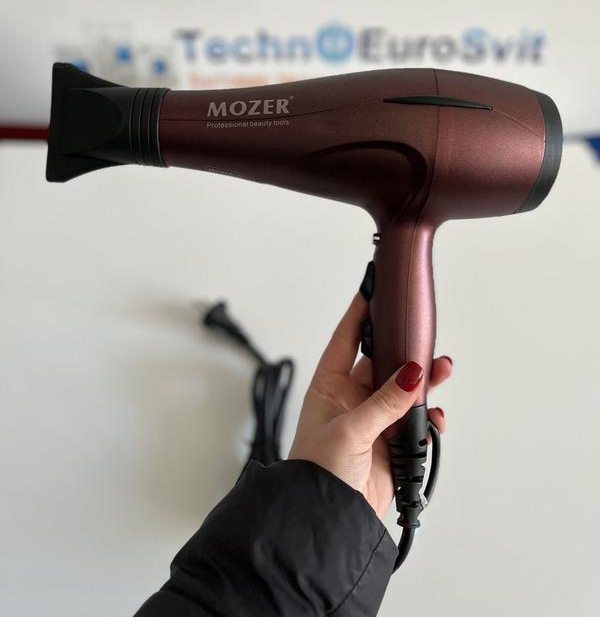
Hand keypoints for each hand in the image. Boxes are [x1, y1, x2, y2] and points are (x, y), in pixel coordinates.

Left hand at [288, 292, 452, 519]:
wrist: (329, 521)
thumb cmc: (317, 474)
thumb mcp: (350, 430)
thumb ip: (385, 403)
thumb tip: (411, 374)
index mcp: (330, 387)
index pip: (346, 340)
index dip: (358, 314)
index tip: (371, 288)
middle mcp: (351, 400)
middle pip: (382, 363)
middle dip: (403, 351)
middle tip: (422, 337)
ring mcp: (372, 421)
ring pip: (403, 391)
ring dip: (422, 382)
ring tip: (442, 370)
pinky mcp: (390, 444)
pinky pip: (414, 422)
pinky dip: (428, 418)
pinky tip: (435, 418)